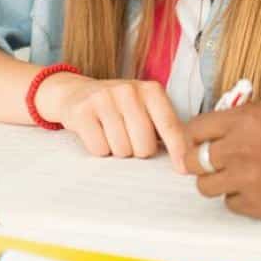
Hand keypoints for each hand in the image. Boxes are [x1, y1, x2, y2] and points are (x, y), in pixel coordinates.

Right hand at [42, 76, 186, 171]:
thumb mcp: (144, 107)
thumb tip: (185, 157)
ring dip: (117, 149)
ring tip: (110, 132)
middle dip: (137, 150)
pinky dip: (99, 149)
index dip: (178, 150)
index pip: (170, 126)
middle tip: (128, 137)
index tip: (184, 169)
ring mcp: (104, 98)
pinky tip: (96, 132)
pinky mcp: (82, 111)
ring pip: (122, 150)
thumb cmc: (118, 106)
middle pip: (144, 146)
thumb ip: (164, 127)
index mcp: (151, 90)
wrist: (75, 91)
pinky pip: (99, 149)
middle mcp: (129, 90)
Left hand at [183, 101, 260, 224]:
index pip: (196, 128)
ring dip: (217, 182)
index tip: (198, 140)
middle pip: (192, 159)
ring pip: (206, 186)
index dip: (195, 135)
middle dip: (198, 160)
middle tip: (209, 162)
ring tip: (235, 178)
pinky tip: (258, 191)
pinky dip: (239, 199)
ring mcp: (247, 179)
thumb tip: (232, 125)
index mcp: (247, 119)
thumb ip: (254, 116)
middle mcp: (240, 148)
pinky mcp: (258, 206)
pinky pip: (231, 204)